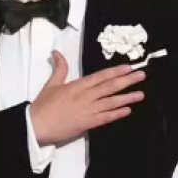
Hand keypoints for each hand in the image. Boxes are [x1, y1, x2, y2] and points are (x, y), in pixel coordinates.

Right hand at [29, 50, 145, 143]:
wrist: (36, 125)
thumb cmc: (43, 105)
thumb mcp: (51, 84)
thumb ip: (59, 68)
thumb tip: (57, 52)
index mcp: (77, 85)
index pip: (100, 76)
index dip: (115, 71)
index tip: (128, 67)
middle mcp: (85, 96)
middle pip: (109, 87)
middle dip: (127, 81)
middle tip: (141, 76)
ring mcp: (87, 110)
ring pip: (110, 102)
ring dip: (126, 98)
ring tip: (140, 94)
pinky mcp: (87, 124)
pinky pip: (105, 118)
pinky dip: (116, 114)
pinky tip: (127, 110)